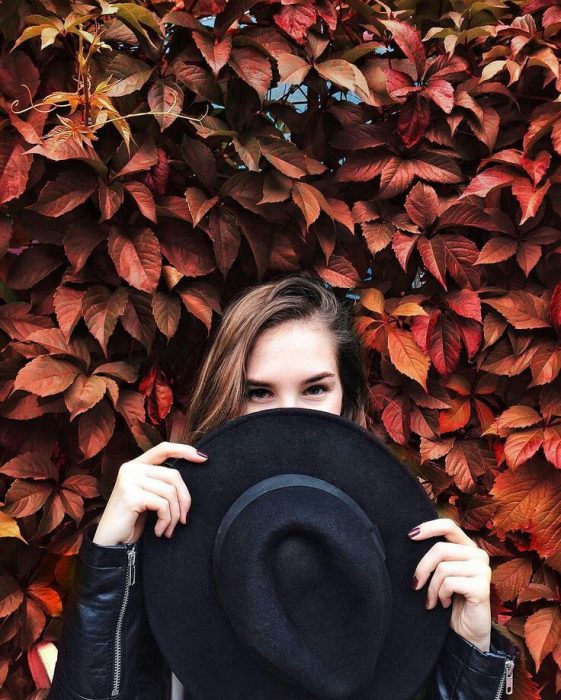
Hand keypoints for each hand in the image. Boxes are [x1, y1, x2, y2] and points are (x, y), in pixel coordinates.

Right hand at [92, 441, 208, 545]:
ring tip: (169, 529)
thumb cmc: (133, 520)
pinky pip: (163, 505)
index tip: (204, 458)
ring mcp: (129, 480)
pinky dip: (166, 521)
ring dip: (174, 515)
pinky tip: (160, 531)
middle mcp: (130, 468)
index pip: (163, 449)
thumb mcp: (149, 496)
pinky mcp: (131, 495)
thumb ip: (161, 482)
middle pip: (173, 475)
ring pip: (170, 492)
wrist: (111, 543)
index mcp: (135, 465)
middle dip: (184, 499)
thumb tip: (191, 473)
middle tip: (183, 519)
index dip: (184, 450)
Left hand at [408, 518, 491, 651]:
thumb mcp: (440, 574)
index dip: (428, 527)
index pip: (448, 526)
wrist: (466, 633)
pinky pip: (449, 583)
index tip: (410, 536)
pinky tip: (444, 603)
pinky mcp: (482, 586)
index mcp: (467, 547)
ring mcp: (483, 569)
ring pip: (443, 568)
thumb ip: (435, 557)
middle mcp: (478, 554)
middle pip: (440, 549)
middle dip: (422, 568)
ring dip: (431, 588)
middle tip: (415, 585)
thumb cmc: (449, 600)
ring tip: (431, 600)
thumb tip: (411, 538)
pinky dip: (440, 595)